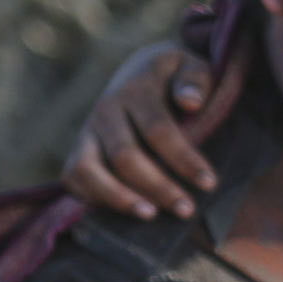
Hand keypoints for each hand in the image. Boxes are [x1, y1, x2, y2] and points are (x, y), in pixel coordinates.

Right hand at [63, 42, 241, 219]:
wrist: (142, 70)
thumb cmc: (176, 77)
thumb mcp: (191, 66)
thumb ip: (195, 80)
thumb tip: (190, 102)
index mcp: (136, 89)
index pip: (158, 130)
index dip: (183, 159)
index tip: (209, 183)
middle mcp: (106, 110)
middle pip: (125, 156)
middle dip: (157, 187)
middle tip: (186, 210)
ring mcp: (88, 131)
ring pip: (88, 169)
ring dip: (118, 197)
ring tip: (149, 215)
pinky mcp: (79, 150)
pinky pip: (73, 178)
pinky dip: (92, 198)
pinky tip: (125, 214)